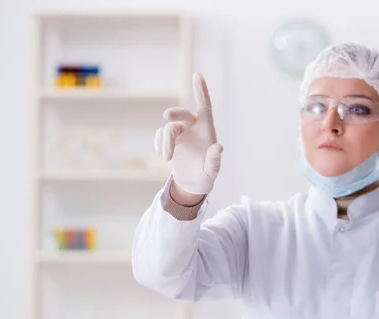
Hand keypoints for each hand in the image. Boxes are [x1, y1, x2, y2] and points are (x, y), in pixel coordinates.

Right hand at [155, 73, 222, 194]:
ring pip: (168, 128)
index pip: (205, 106)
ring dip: (165, 142)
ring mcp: (180, 132)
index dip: (201, 91)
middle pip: (182, 113)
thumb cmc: (206, 175)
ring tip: (167, 158)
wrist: (192, 183)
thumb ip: (214, 160)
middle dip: (175, 113)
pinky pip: (159, 136)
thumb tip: (219, 147)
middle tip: (167, 115)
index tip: (197, 75)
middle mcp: (193, 127)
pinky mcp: (168, 139)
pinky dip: (160, 145)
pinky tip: (165, 157)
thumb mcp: (211, 171)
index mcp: (207, 129)